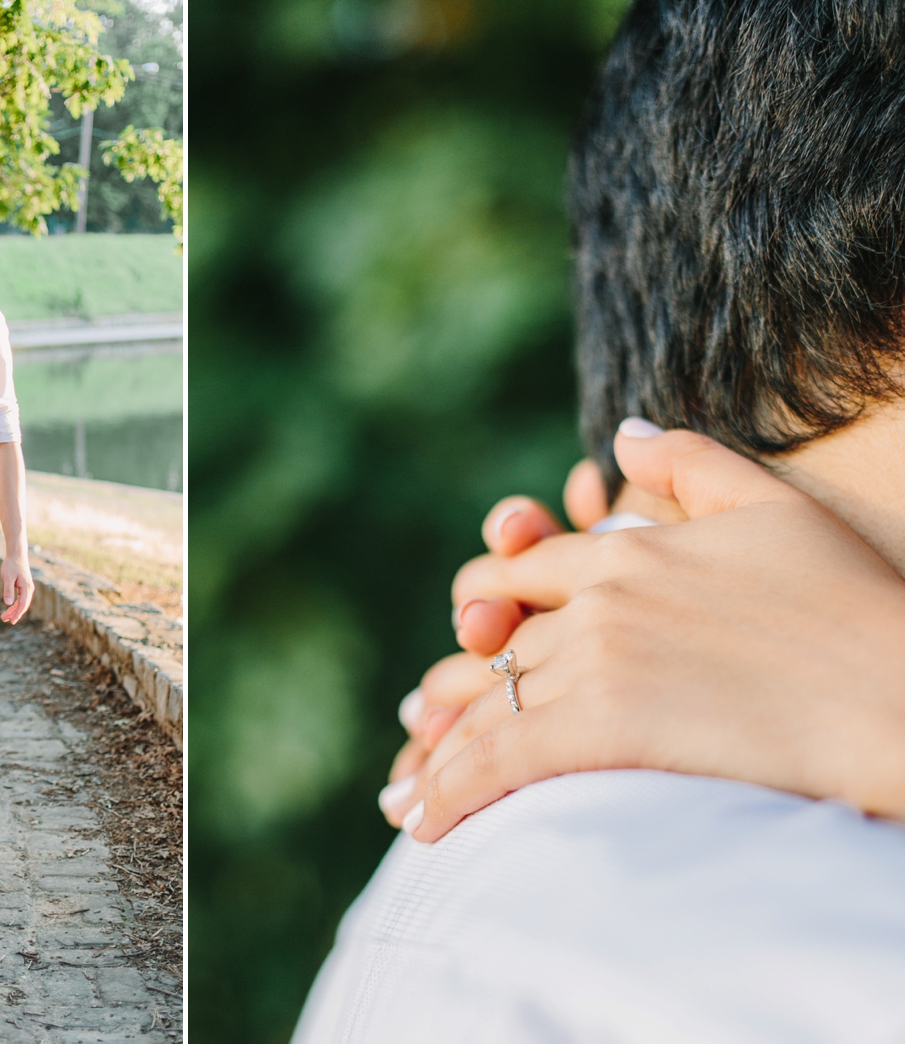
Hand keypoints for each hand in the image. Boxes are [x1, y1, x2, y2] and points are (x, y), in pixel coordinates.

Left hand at [0, 550, 34, 624]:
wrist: (16, 555)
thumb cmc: (11, 565)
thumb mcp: (8, 578)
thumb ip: (8, 590)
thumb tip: (7, 604)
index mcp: (26, 588)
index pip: (23, 604)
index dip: (17, 614)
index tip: (12, 621)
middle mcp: (29, 589)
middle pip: (23, 605)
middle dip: (14, 614)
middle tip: (3, 619)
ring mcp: (27, 588)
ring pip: (21, 603)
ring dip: (13, 610)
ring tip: (4, 616)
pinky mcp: (24, 586)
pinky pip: (21, 599)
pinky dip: (15, 604)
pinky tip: (9, 608)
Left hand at [380, 425, 904, 840]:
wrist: (900, 698)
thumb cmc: (853, 608)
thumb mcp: (771, 507)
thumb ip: (689, 463)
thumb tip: (621, 432)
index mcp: (624, 552)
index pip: (518, 576)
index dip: (479, 611)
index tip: (462, 642)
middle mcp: (596, 602)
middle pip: (491, 652)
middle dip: (446, 700)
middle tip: (414, 740)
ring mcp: (596, 661)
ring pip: (484, 708)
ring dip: (436, 758)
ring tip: (407, 798)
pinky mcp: (604, 725)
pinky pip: (500, 759)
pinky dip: (452, 792)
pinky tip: (428, 829)